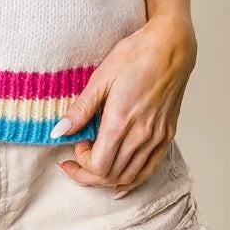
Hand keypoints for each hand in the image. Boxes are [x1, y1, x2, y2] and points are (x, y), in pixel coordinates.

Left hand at [53, 14, 197, 196]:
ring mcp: (157, 138)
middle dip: (88, 175)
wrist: (171, 47)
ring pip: (130, 176)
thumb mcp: (101, 77)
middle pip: (112, 176)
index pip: (99, 165)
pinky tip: (121, 182)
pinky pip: (150, 169)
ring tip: (92, 168)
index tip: (75, 144)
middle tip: (73, 163)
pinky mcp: (167, 135)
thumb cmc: (136, 55)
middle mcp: (142, 135)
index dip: (81, 162)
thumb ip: (80, 109)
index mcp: (121, 121)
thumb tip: (58, 131)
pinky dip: (133, 180)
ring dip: (107, 179)